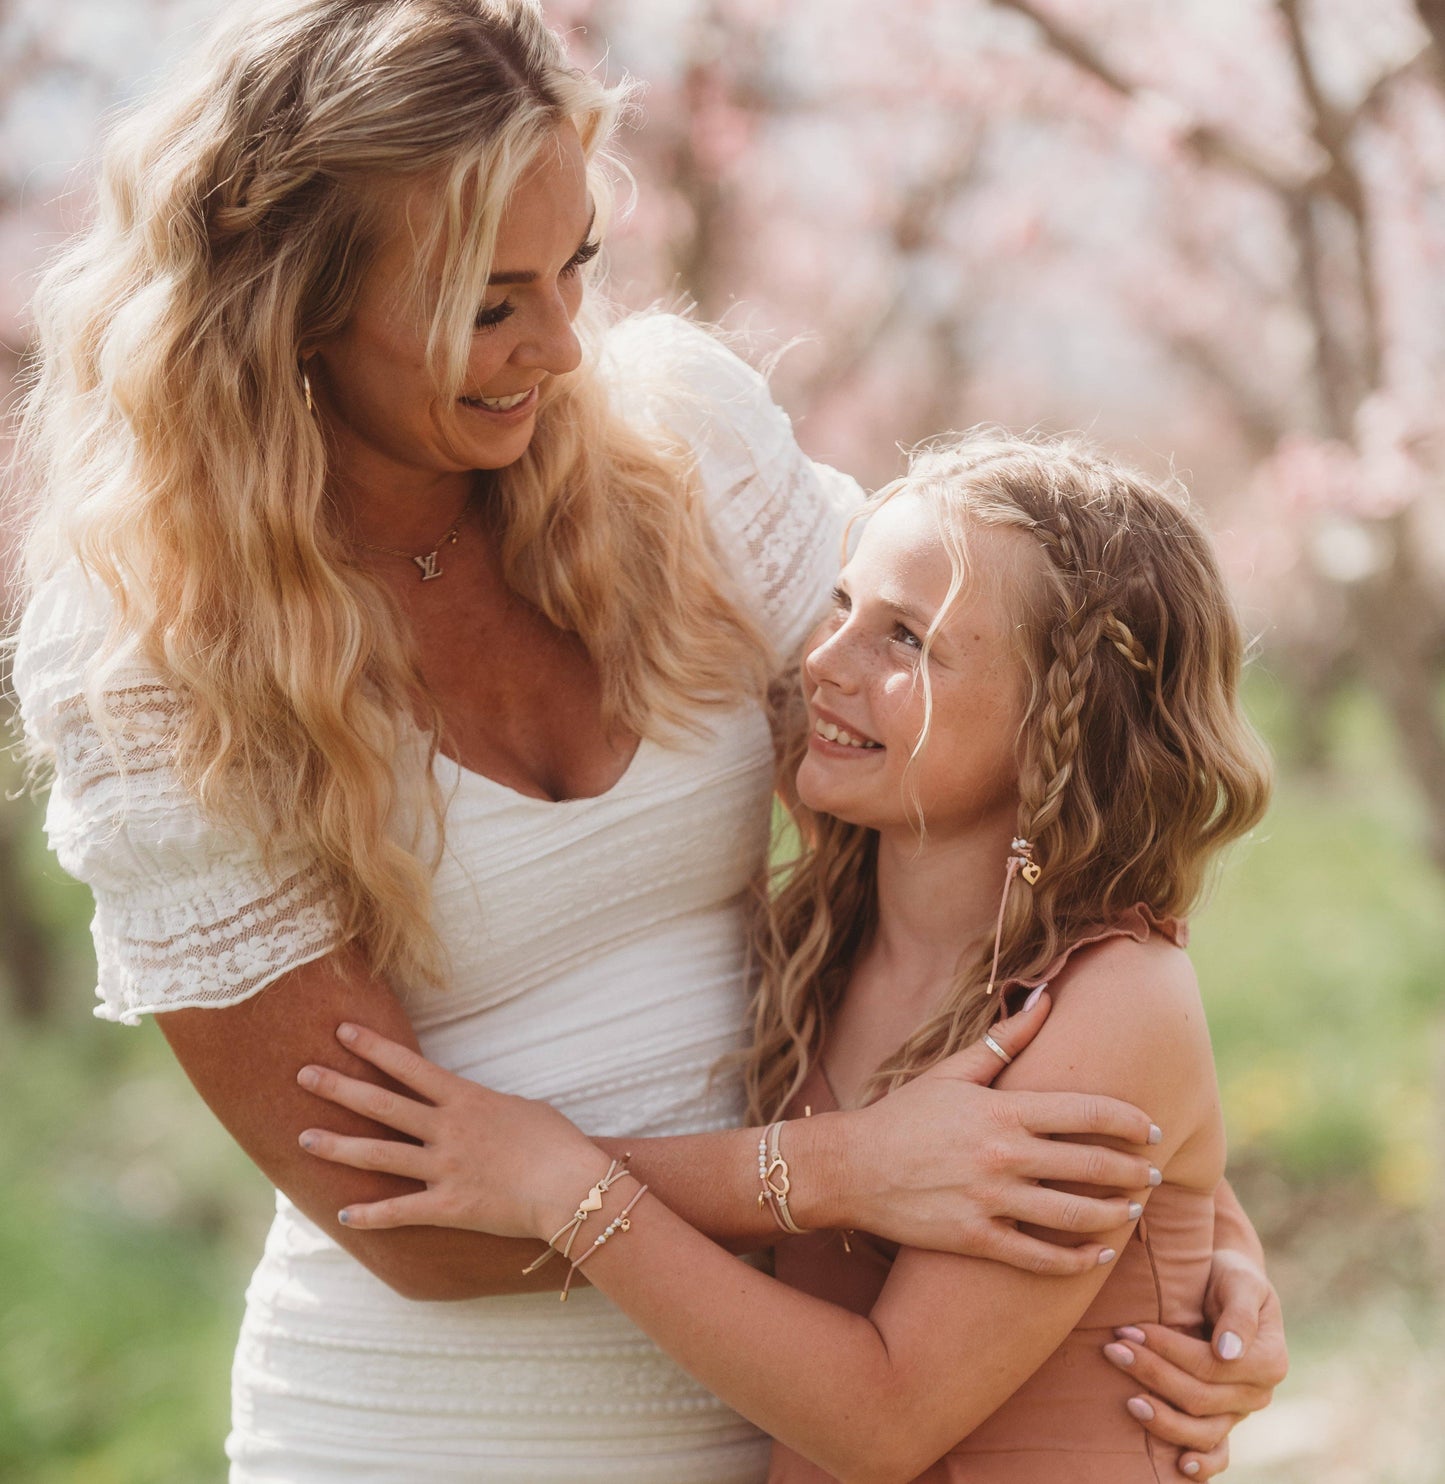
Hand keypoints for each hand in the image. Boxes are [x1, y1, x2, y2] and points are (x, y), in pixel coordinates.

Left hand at [295, 1023, 602, 1238]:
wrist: (573, 1186)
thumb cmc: (558, 1142)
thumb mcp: (522, 1109)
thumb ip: (487, 1106)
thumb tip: (472, 1106)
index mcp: (466, 1099)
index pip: (409, 1066)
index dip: (373, 1048)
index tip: (342, 1031)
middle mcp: (447, 1129)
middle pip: (382, 1105)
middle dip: (339, 1088)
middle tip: (302, 1075)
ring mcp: (445, 1168)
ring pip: (379, 1155)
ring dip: (338, 1147)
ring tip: (304, 1138)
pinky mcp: (449, 1207)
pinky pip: (401, 1211)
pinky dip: (372, 1215)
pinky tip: (344, 1216)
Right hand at [828, 991, 1162, 1274]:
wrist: (851, 1168)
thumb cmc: (904, 1114)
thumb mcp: (952, 1071)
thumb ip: (1004, 1040)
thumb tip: (1046, 998)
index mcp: (1001, 1110)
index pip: (1085, 1113)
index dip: (1129, 1122)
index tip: (1152, 1128)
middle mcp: (1002, 1156)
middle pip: (1091, 1166)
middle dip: (1133, 1170)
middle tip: (1155, 1173)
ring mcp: (990, 1202)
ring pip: (1074, 1215)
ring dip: (1113, 1214)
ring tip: (1131, 1209)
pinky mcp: (975, 1240)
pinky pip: (1040, 1259)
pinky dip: (1076, 1260)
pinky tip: (1096, 1254)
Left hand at [1105, 1252, 1286, 1477]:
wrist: (1227, 1284)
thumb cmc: (1230, 1277)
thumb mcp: (1241, 1281)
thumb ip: (1239, 1313)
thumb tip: (1227, 1352)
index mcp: (1268, 1361)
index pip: (1209, 1365)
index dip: (1167, 1350)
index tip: (1129, 1328)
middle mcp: (1257, 1393)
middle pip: (1199, 1397)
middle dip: (1152, 1374)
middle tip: (1113, 1349)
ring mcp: (1240, 1412)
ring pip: (1203, 1430)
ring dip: (1162, 1419)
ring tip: (1128, 1401)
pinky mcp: (1224, 1420)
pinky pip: (1218, 1452)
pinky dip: (1203, 1464)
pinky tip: (1180, 1467)